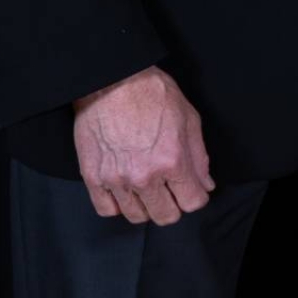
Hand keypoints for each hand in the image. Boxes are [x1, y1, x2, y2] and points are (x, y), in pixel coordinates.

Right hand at [71, 66, 215, 225]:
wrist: (111, 81)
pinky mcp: (92, 177)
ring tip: (148, 189)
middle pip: (165, 216)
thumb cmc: (152, 93)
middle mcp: (144, 176)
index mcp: (172, 161)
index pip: (192, 203)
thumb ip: (199, 158)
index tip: (192, 189)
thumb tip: (205, 184)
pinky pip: (107, 210)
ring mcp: (116, 179)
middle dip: (174, 206)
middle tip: (171, 190)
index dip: (196, 197)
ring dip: (147, 206)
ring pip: (137, 216)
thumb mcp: (189, 119)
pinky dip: (119, 205)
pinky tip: (126, 191)